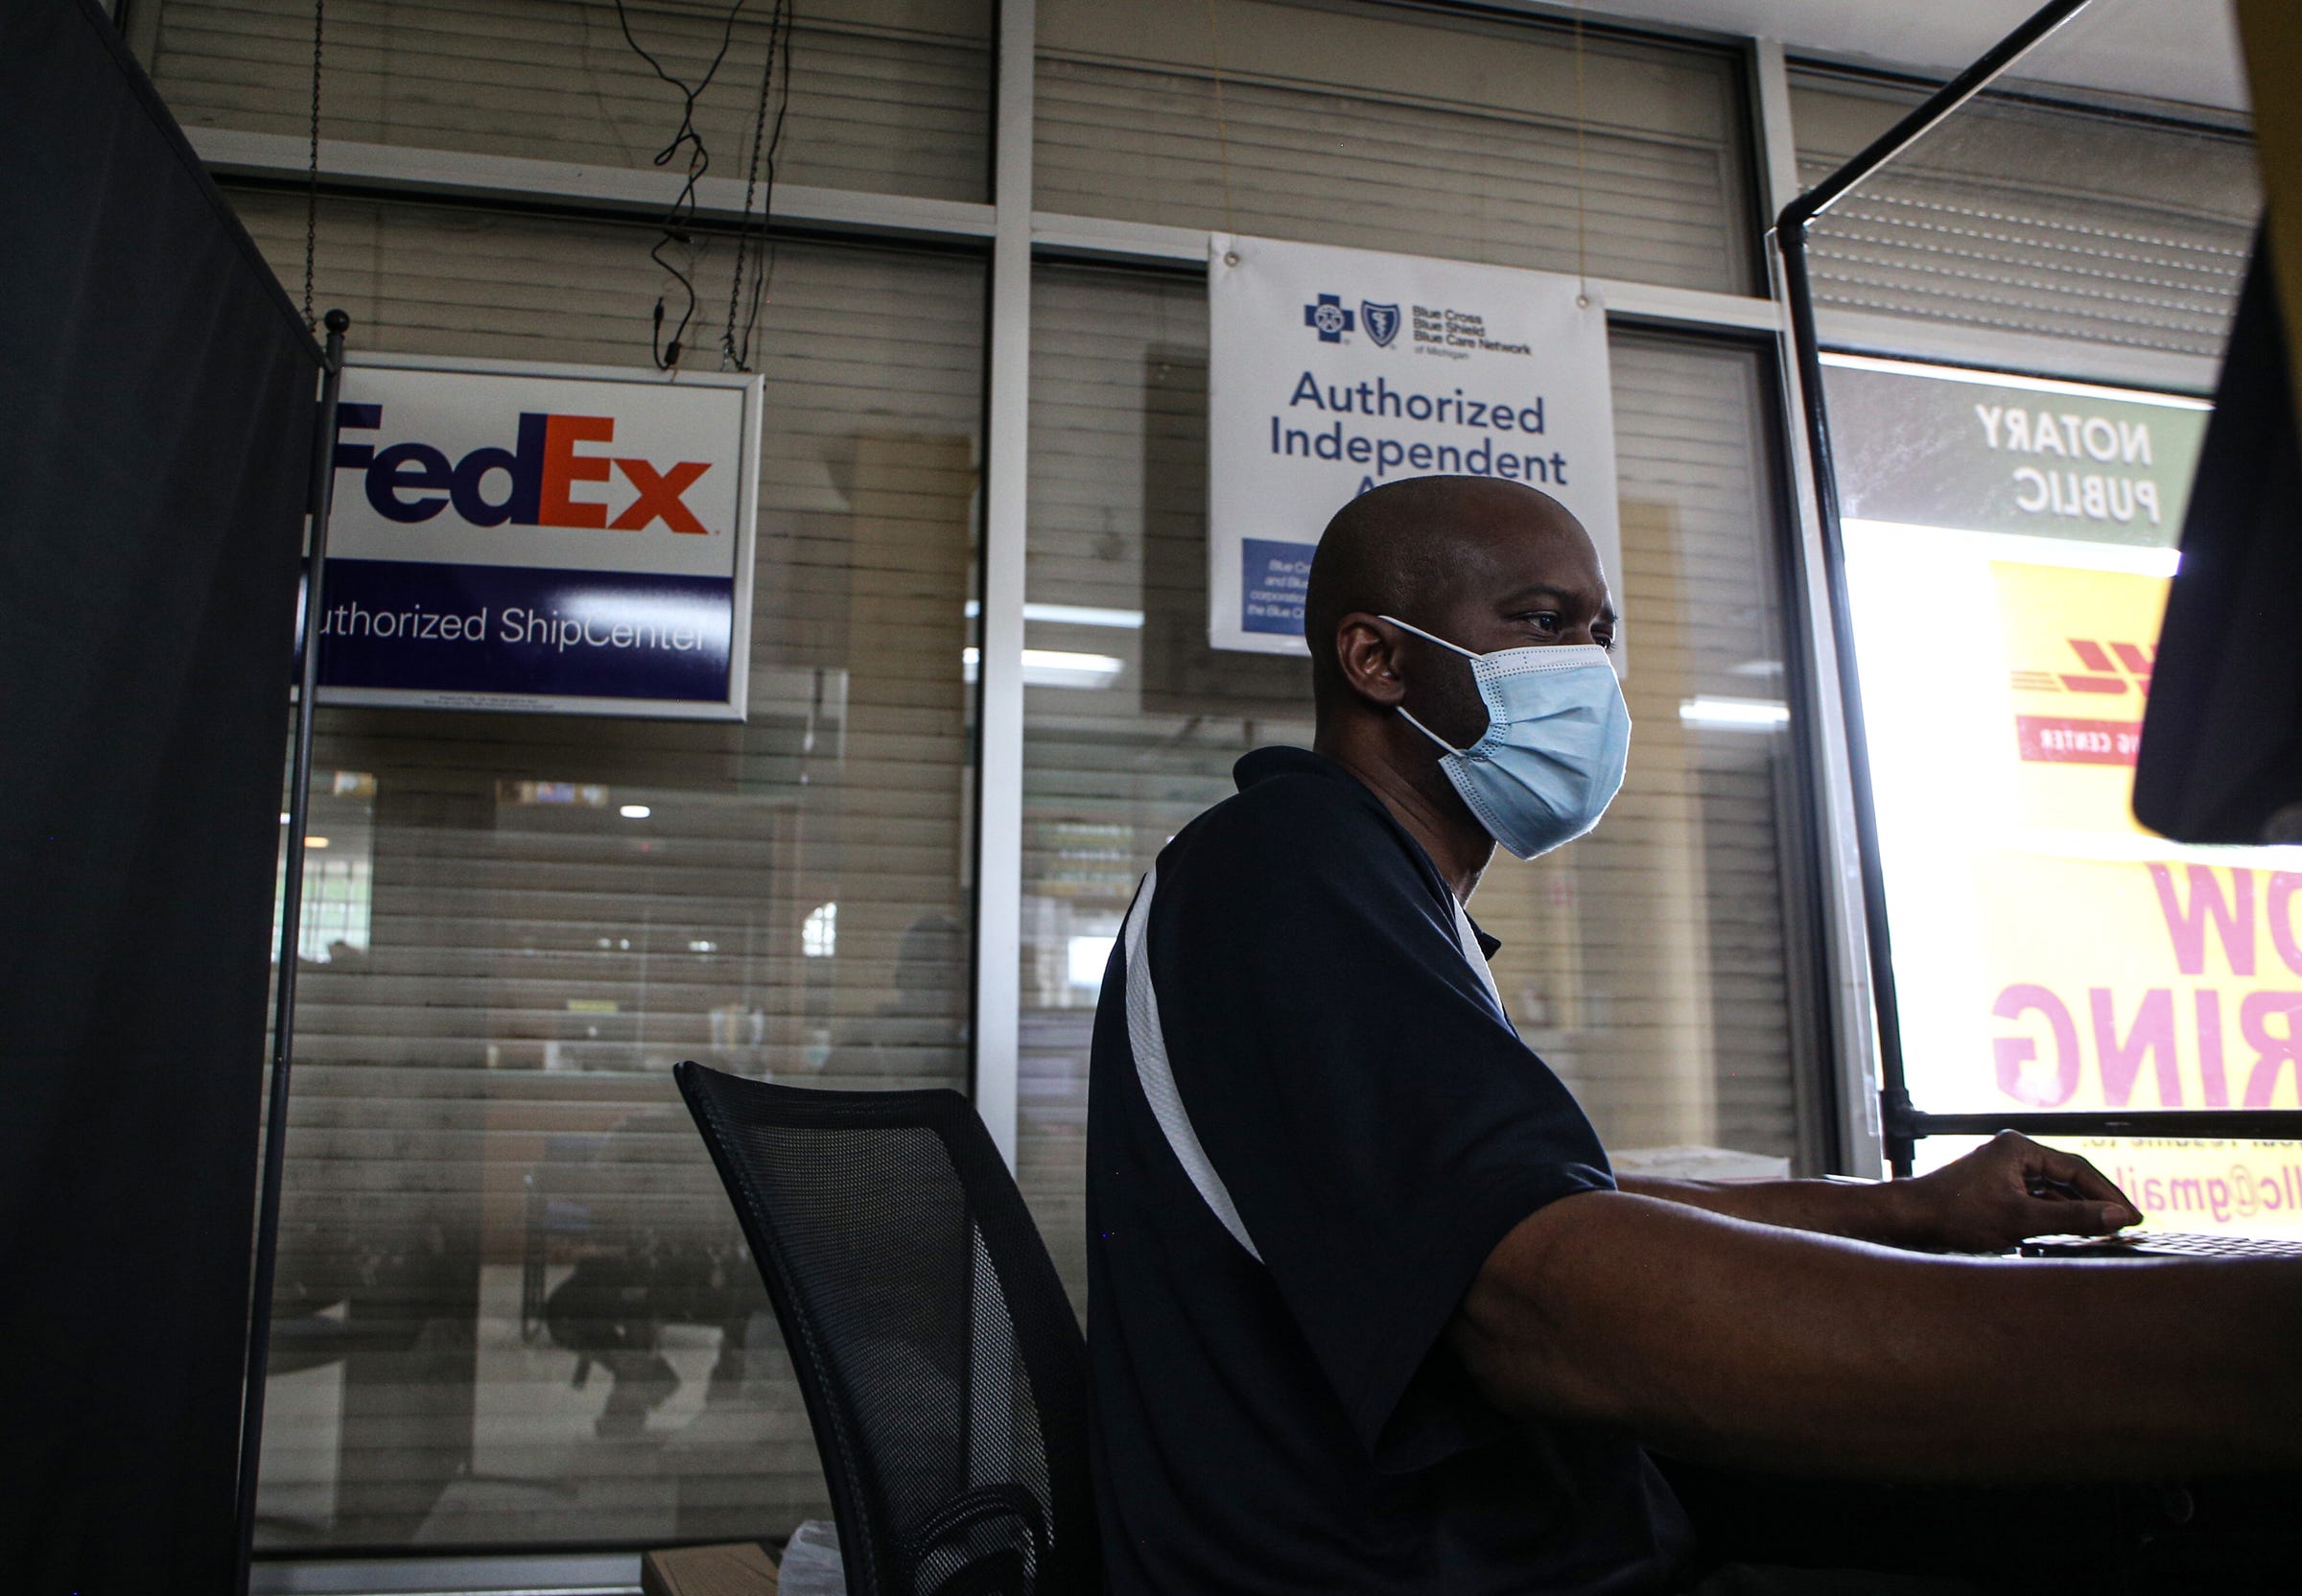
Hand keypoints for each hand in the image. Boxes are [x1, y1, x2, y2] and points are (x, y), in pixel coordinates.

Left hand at [1895, 1132, 2141, 1252]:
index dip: (2109, 1195)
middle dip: (2098, 1202)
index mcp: (2019, 1148)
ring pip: (2053, 1192)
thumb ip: (2073, 1218)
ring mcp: (2004, 1171)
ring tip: (2107, 1232)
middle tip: (2128, 1226)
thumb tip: (2120, 1217)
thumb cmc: (1958, 1215)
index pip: (2078, 1169)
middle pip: (2068, 1178)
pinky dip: (2056, 1217)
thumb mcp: (2022, 1220)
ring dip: (2078, 1211)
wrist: (1910, 1219)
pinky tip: (2074, 1234)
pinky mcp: (1996, 1190)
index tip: (2134, 1218)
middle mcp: (2013, 1153)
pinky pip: (2036, 1201)